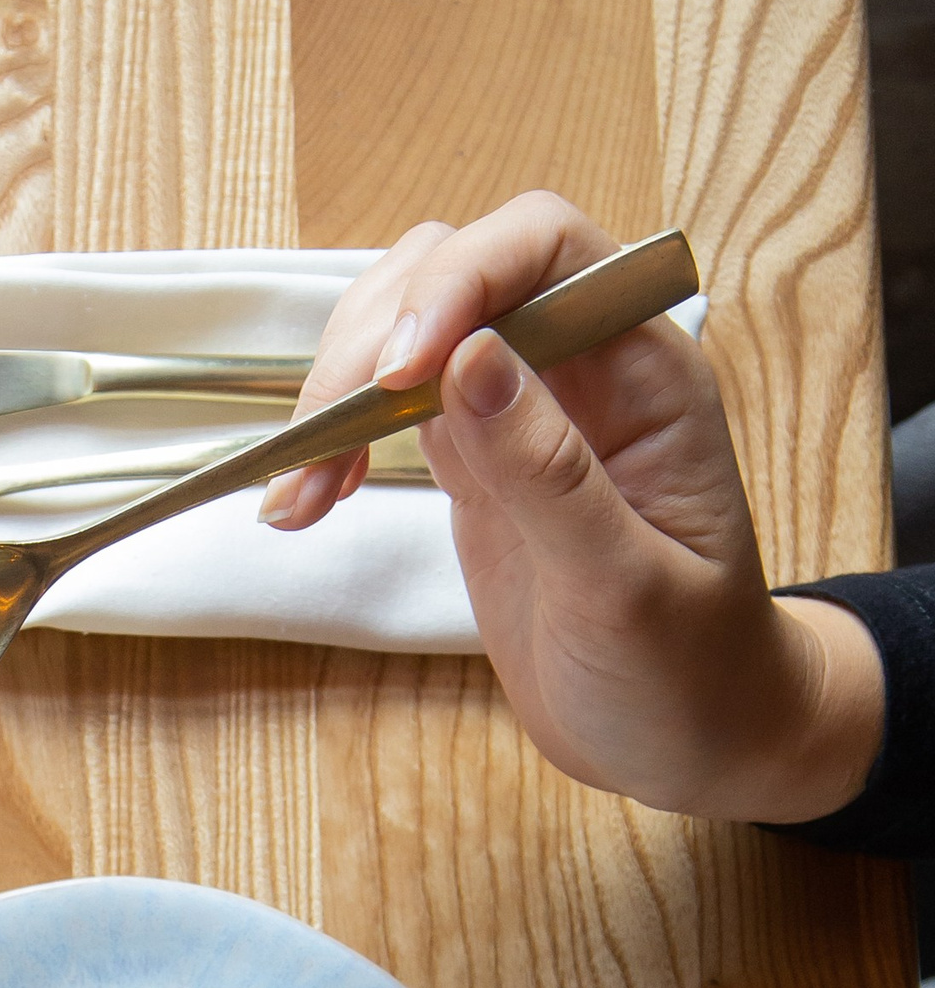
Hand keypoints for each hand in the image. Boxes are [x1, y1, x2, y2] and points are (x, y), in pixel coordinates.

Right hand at [260, 190, 885, 826]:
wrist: (690, 739)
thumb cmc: (687, 669)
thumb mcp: (623, 586)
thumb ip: (548, 470)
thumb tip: (467, 357)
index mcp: (644, 368)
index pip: (544, 248)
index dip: (459, 280)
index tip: (395, 373)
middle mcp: (581, 366)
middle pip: (454, 271)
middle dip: (371, 341)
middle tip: (318, 450)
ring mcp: (521, 410)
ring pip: (407, 331)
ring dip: (336, 390)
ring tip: (297, 492)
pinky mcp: (474, 463)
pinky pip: (389, 410)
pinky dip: (333, 442)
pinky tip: (304, 500)